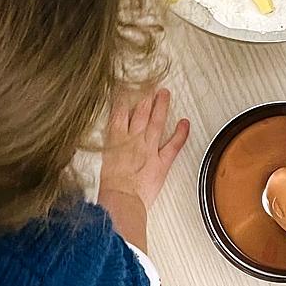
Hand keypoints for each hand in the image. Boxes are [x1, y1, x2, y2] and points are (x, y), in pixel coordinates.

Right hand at [99, 88, 189, 210]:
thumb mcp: (100, 164)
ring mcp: (149, 149)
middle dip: (145, 97)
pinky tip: (185, 122)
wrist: (120, 200)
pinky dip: (181, 133)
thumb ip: (106, 150)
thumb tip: (102, 145)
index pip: (118, 112)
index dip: (123, 98)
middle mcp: (133, 140)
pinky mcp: (162, 162)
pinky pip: (174, 145)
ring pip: (156, 122)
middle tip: (150, 85)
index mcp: (115, 140)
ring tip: (165, 93)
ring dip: (161, 106)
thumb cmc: (108, 189)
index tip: (126, 88)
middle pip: (140, 112)